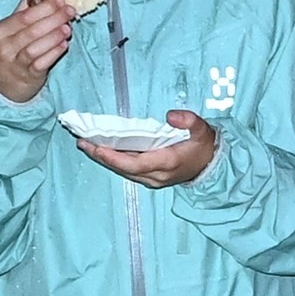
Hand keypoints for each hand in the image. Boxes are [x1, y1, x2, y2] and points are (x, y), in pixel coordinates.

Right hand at [0, 0, 73, 102]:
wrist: (1, 82)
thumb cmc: (11, 50)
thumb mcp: (11, 29)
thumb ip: (25, 10)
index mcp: (3, 29)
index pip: (24, 16)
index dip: (44, 7)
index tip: (61, 0)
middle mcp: (7, 46)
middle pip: (31, 30)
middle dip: (53, 19)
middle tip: (70, 12)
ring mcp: (16, 62)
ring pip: (35, 48)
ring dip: (54, 37)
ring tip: (68, 28)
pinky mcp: (28, 75)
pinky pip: (41, 63)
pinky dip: (54, 54)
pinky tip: (64, 46)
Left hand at [80, 109, 217, 187]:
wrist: (212, 166)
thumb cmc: (204, 146)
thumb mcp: (203, 130)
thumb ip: (189, 121)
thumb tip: (170, 115)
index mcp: (166, 163)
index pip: (134, 163)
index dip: (113, 157)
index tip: (96, 147)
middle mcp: (156, 176)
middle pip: (122, 168)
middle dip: (101, 156)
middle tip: (82, 142)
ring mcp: (152, 180)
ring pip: (123, 171)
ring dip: (104, 159)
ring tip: (87, 145)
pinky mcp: (150, 179)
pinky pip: (128, 171)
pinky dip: (114, 161)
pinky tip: (104, 151)